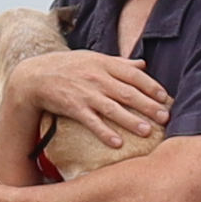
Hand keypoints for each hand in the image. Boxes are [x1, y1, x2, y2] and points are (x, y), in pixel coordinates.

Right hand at [15, 47, 173, 151]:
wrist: (34, 76)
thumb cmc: (67, 67)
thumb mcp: (93, 58)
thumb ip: (119, 63)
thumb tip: (143, 64)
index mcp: (104, 64)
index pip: (134, 75)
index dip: (151, 86)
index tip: (165, 97)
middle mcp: (97, 77)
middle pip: (128, 93)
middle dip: (148, 105)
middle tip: (165, 117)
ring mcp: (85, 93)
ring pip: (112, 108)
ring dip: (131, 120)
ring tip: (147, 131)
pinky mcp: (73, 107)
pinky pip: (91, 122)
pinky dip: (104, 132)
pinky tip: (117, 143)